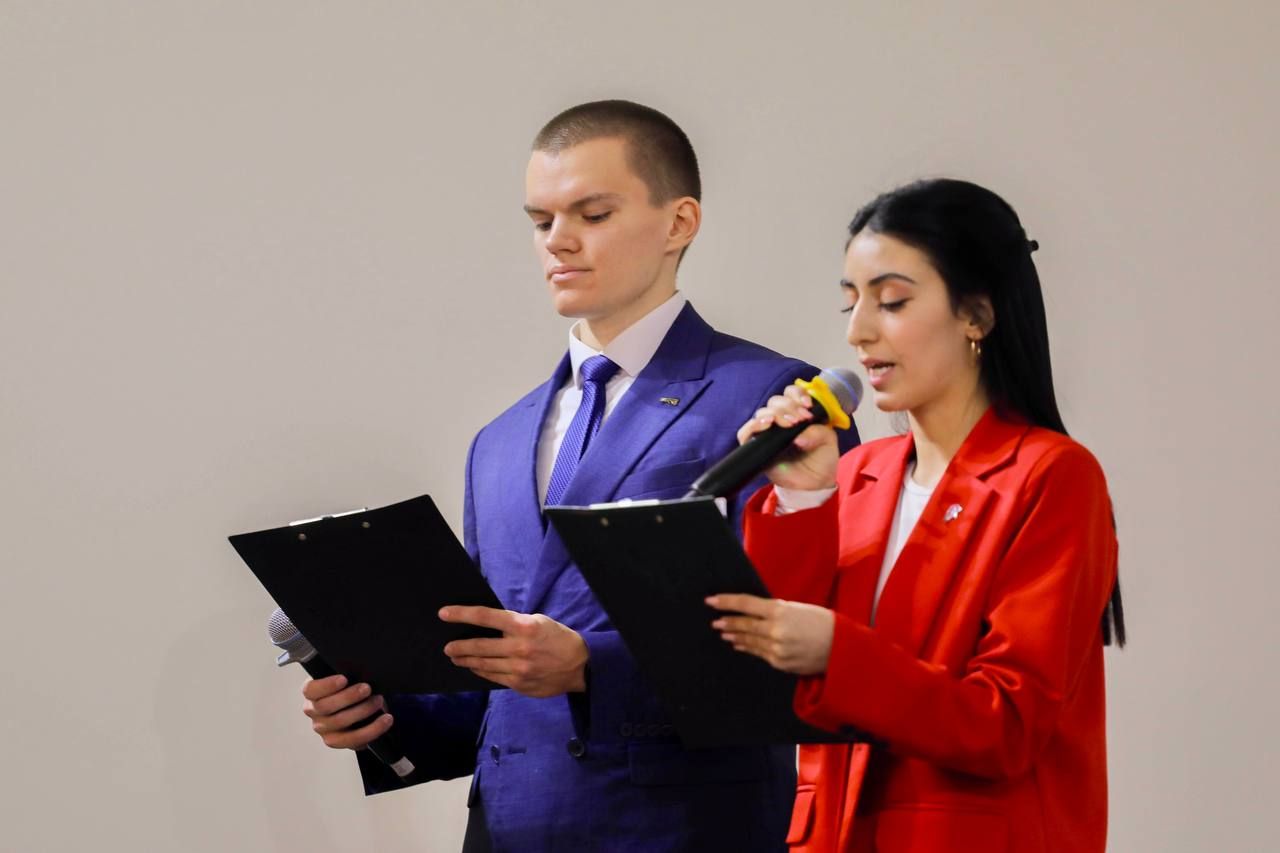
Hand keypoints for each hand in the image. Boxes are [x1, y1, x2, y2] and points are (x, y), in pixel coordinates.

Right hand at [302, 674, 393, 749]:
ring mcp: (323, 729)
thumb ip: (348, 674)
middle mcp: (314, 712)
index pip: (311, 690)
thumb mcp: (347, 677)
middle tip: (367, 689)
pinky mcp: (337, 742)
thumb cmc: (351, 687)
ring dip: (363, 711)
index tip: (344, 679)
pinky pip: (353, 740)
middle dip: (350, 697)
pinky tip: (384, 720)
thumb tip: (361, 674)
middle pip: (326, 707)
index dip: (326, 685)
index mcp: (312, 693)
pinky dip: (372, 730)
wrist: (360, 705)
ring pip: (339, 723)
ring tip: (379, 702)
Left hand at [440, 606, 588, 696]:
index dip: (461, 614)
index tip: (444, 614)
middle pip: (478, 645)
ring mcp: (517, 668)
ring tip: (456, 657)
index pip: (485, 617)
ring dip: (466, 660)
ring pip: (482, 663)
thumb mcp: (538, 621)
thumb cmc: (556, 638)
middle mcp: (518, 647)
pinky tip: (474, 666)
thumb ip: (513, 623)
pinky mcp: (518, 684)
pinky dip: (480, 671)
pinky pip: (492, 677)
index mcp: (523, 626)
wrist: (580, 665)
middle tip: (447, 646)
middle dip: (458, 646)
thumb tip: (486, 625)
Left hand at [706, 593, 834, 674]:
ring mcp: (777, 649)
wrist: (841, 648)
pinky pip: (759, 654)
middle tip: (715, 620)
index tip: (711, 601)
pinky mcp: (780, 663)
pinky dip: (748, 648)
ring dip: (735, 636)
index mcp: (780, 611)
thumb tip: (752, 611)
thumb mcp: (797, 608)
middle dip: (728, 622)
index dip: (726, 602)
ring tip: (724, 632)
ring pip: (749, 641)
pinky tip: (740, 645)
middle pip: (744, 624)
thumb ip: (774, 610)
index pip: (746, 604)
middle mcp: (776, 630)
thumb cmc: (821, 622)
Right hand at [737, 384, 839, 490]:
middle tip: (801, 419)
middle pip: (775, 401)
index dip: (797, 394)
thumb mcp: (828, 441)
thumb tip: (799, 435)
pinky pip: (746, 432)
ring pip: (762, 412)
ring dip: (775, 414)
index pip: (790, 393)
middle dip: (788, 407)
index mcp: (798, 412)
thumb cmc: (821, 460)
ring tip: (789, 424)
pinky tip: (766, 425)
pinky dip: (754, 425)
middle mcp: (781, 419)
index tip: (807, 405)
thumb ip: (818, 432)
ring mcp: (768, 432)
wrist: (814, 484)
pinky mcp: (757, 446)